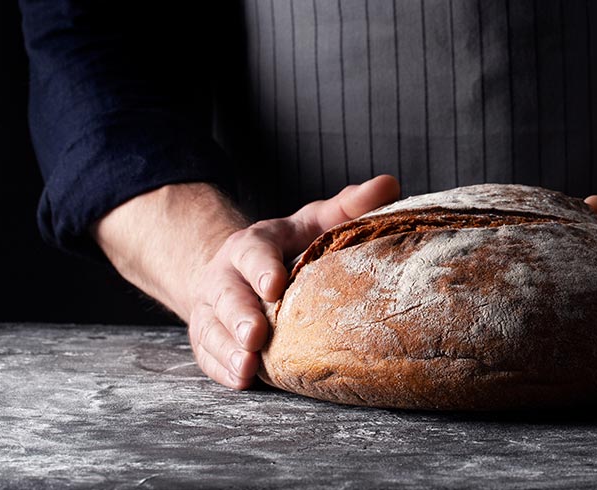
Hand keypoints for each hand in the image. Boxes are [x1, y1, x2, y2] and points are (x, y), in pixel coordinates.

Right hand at [188, 175, 400, 388]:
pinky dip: (222, 368)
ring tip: (247, 369)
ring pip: (211, 328)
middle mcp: (226, 275)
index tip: (276, 286)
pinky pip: (208, 354)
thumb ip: (349, 205)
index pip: (253, 251)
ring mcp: (212, 308)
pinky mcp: (207, 336)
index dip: (262, 268)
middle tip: (256, 336)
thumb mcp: (316, 221)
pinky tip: (239, 380)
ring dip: (228, 349)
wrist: (236, 266)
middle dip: (239, 316)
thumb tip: (389, 185)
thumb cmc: (288, 246)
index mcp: (253, 243)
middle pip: (226, 295)